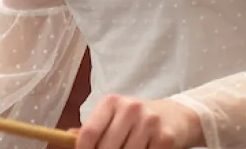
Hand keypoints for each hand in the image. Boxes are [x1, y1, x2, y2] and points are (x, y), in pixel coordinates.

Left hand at [74, 95, 201, 148]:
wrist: (177, 116)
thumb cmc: (138, 119)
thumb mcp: (115, 116)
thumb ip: (93, 128)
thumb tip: (68, 137)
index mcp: (112, 102)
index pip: (89, 132)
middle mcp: (131, 108)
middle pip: (106, 148)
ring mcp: (149, 122)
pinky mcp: (165, 138)